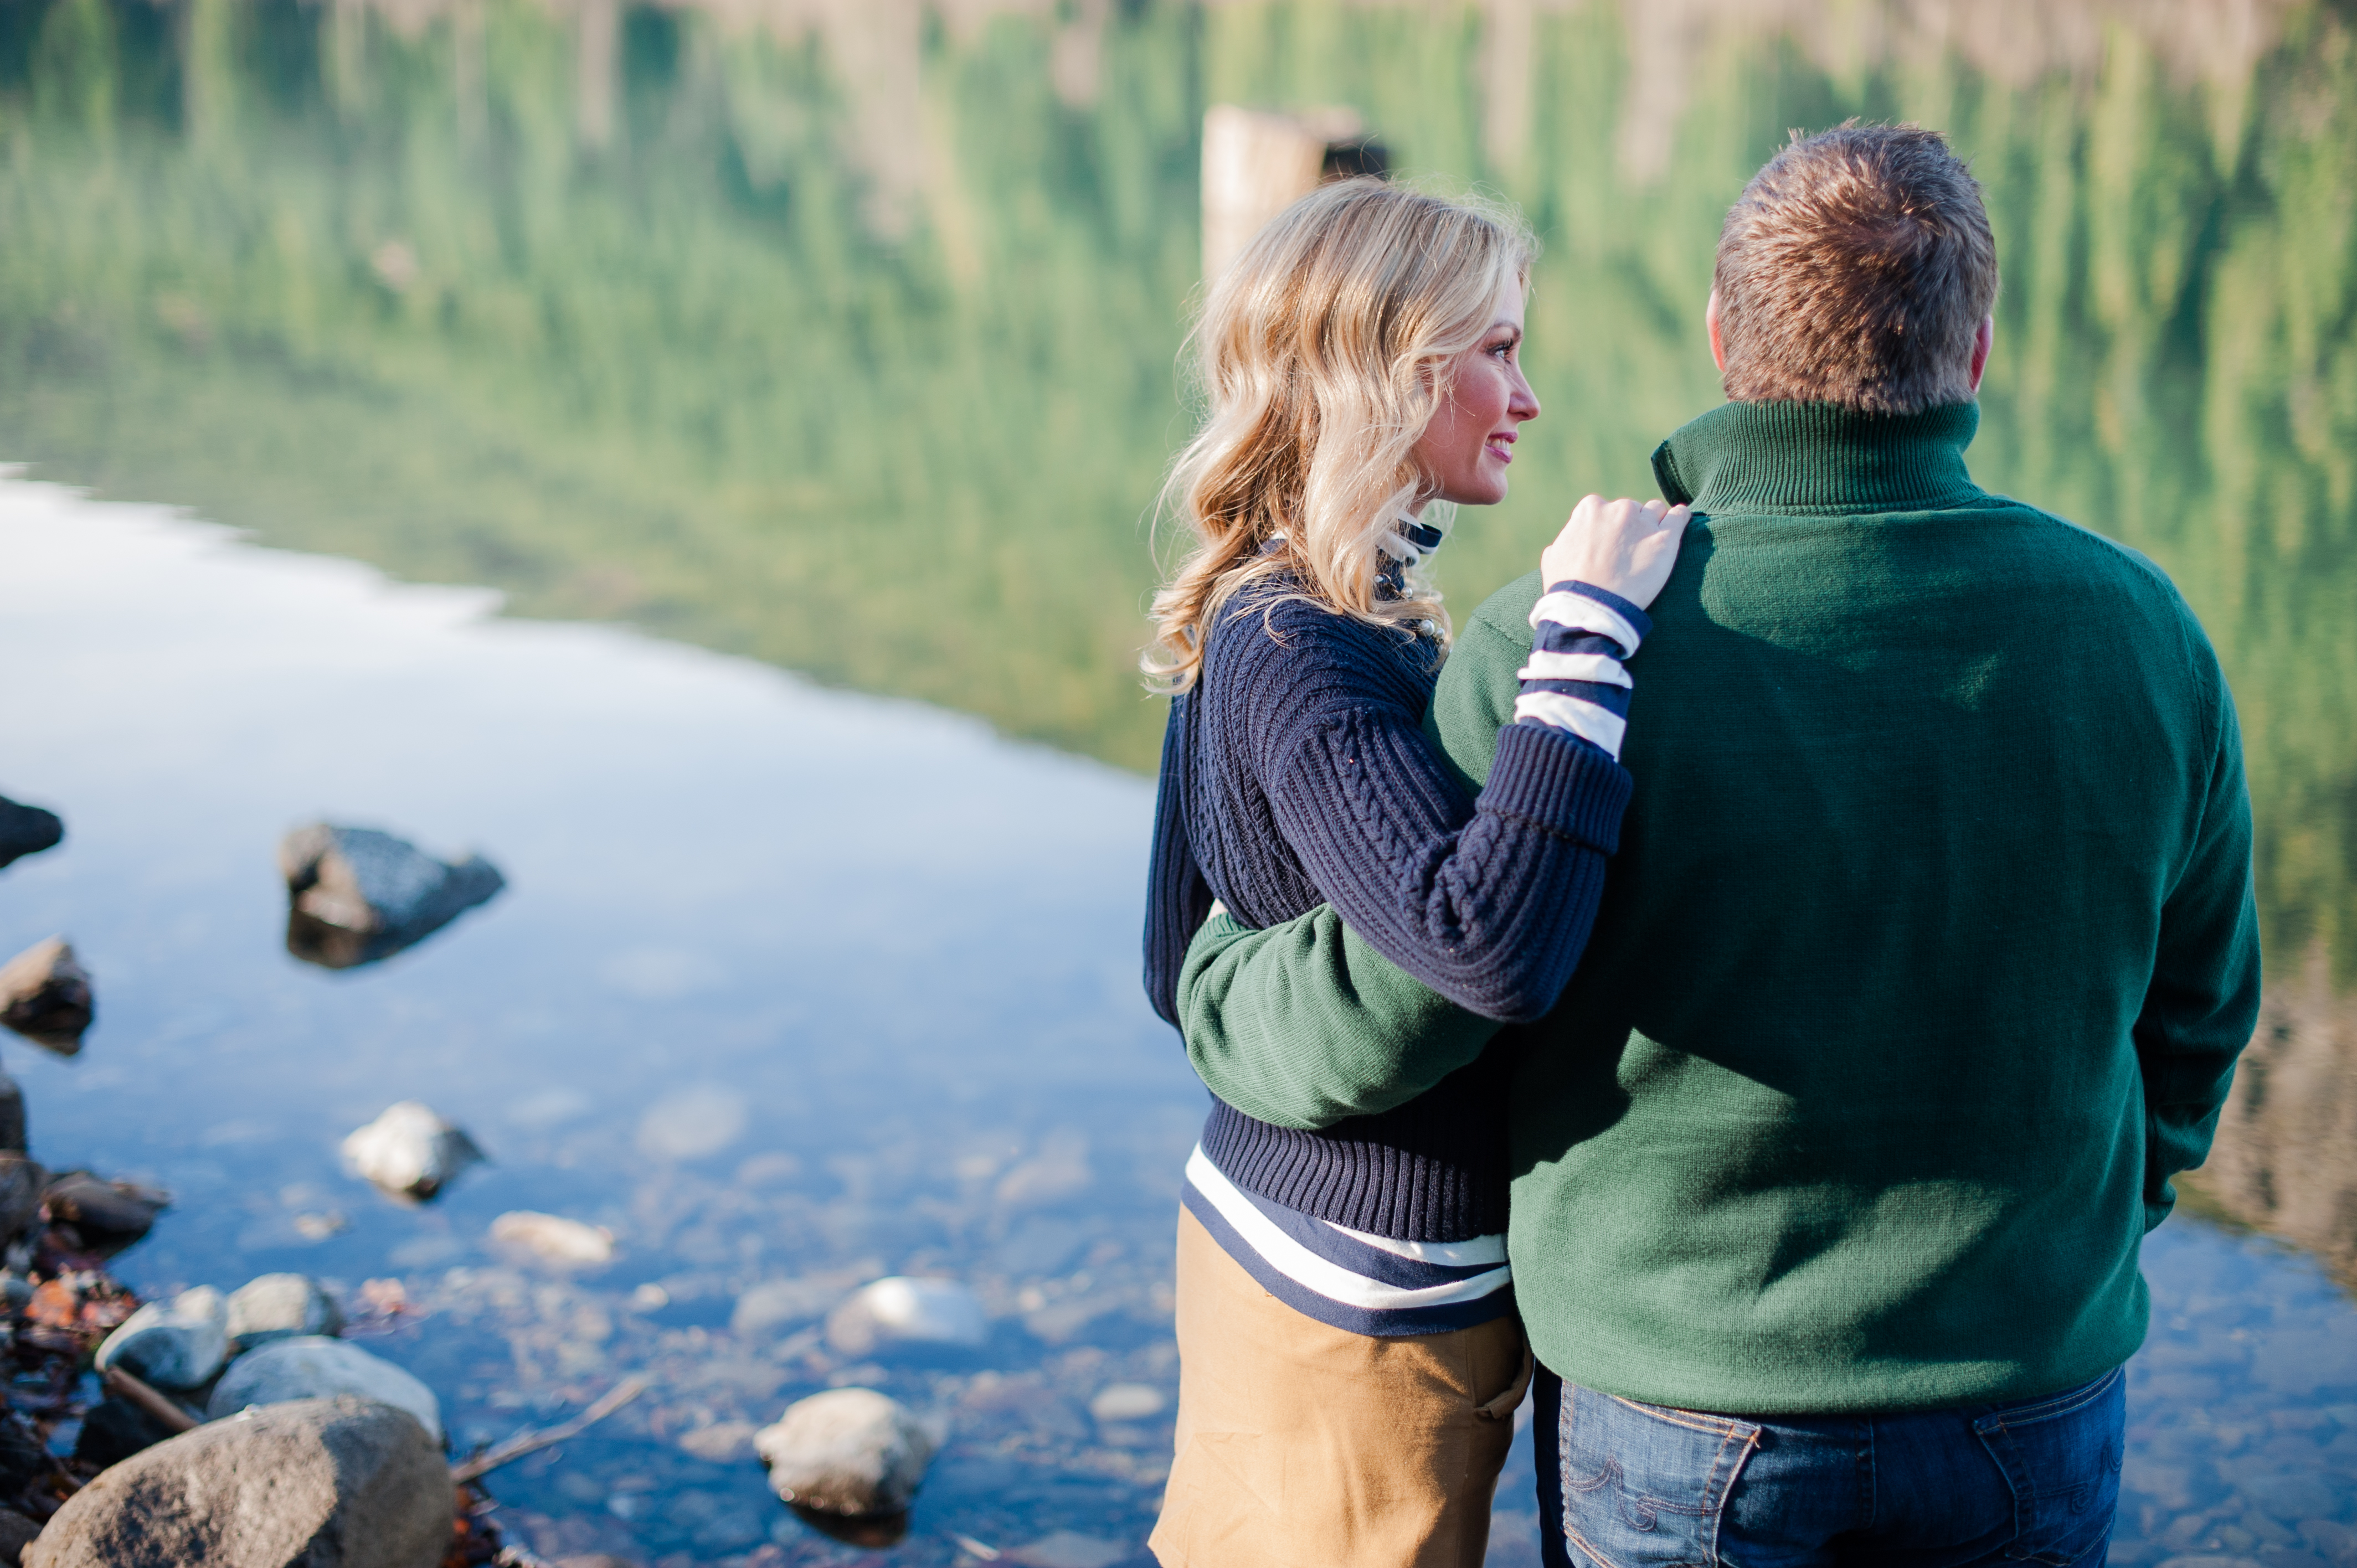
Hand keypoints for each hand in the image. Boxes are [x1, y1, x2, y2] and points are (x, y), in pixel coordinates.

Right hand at [1540, 495, 1692, 609]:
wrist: (1592, 609)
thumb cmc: (1568, 588)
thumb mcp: (1552, 560)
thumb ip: (1562, 543)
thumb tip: (1562, 544)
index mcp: (1590, 509)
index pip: (1603, 508)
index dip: (1606, 526)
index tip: (1609, 543)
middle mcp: (1618, 509)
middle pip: (1630, 509)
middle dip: (1630, 525)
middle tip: (1629, 551)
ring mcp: (1643, 522)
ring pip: (1655, 510)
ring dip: (1653, 522)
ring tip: (1652, 544)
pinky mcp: (1665, 539)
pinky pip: (1679, 516)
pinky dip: (1680, 517)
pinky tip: (1680, 520)